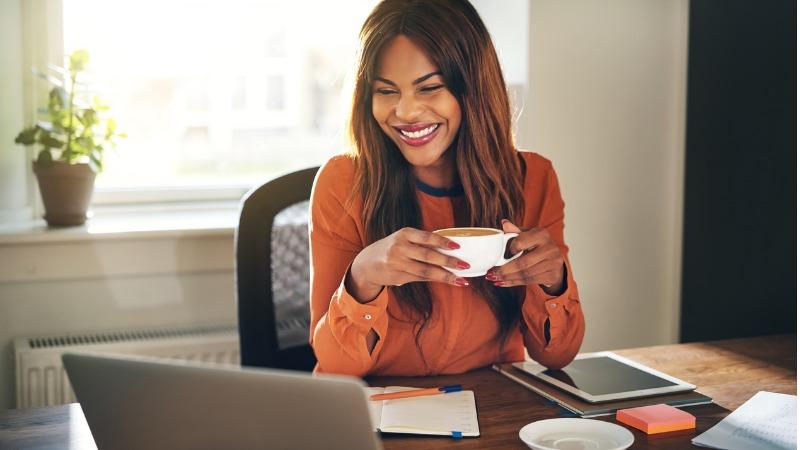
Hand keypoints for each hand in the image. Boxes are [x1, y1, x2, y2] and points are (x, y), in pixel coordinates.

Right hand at [346, 227, 471, 302]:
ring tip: (460, 279)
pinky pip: (421, 278)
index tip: (457, 246)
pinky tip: (449, 281)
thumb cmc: (392, 248)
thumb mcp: (403, 239)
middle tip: (465, 265)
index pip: (426, 237)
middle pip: (428, 256)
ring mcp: (398, 264)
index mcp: (404, 234)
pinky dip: (436, 279)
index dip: (442, 242)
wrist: (367, 264)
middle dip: (448, 262)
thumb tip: (450, 247)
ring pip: (426, 271)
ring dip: (445, 276)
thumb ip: (422, 242)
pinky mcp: (399, 277)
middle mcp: (400, 248)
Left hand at [486, 220, 565, 294]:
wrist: (554, 259)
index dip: (509, 250)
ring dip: (508, 278)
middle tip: (492, 273)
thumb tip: (504, 223)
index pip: (521, 242)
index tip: (499, 255)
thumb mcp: (527, 235)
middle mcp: (550, 248)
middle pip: (523, 262)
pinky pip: (530, 281)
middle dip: (505, 270)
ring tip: (496, 278)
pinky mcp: (552, 275)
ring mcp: (553, 262)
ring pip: (526, 274)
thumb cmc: (536, 245)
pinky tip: (505, 282)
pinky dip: (515, 282)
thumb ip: (515, 232)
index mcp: (542, 234)